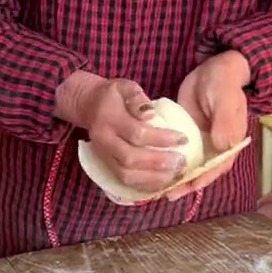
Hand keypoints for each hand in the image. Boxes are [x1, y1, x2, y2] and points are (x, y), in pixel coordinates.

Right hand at [56, 70, 190, 193]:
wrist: (87, 105)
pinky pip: (124, 182)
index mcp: (109, 120)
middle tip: (182, 162)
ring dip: (153, 179)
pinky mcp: (106, 166)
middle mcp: (104, 141)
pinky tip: (163, 183)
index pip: (137, 133)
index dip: (162, 138)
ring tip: (176, 175)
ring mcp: (103, 156)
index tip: (183, 139)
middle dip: (158, 163)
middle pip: (131, 159)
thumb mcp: (124, 86)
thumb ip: (137, 98)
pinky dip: (145, 186)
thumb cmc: (112, 95)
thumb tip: (151, 114)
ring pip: (126, 175)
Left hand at [167, 51, 249, 200]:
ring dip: (175, 176)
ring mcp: (200, 142)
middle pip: (202, 171)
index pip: (218, 167)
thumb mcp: (225, 100)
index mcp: (229, 142)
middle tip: (168, 193)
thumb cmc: (223, 83)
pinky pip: (178, 152)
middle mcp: (215, 146)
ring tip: (158, 188)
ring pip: (188, 165)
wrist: (214, 69)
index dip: (203, 178)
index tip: (188, 187)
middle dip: (185, 184)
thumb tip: (221, 146)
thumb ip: (225, 122)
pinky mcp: (186, 135)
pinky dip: (168, 161)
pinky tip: (154, 168)